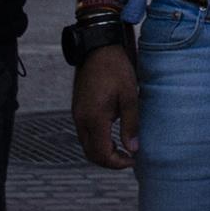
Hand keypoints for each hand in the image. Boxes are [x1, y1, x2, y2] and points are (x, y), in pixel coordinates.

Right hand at [72, 43, 140, 169]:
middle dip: (109, 161)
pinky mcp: (77, 108)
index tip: (132, 159)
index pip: (101, 153)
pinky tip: (111, 135)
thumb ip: (131, 124)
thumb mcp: (129, 95)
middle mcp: (81, 119)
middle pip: (91, 154)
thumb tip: (133, 149)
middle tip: (128, 158)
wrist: (97, 47)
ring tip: (121, 148)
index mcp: (94, 118)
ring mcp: (77, 114)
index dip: (117, 163)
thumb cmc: (116, 68)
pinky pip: (84, 133)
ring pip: (86, 144)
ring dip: (102, 151)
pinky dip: (96, 141)